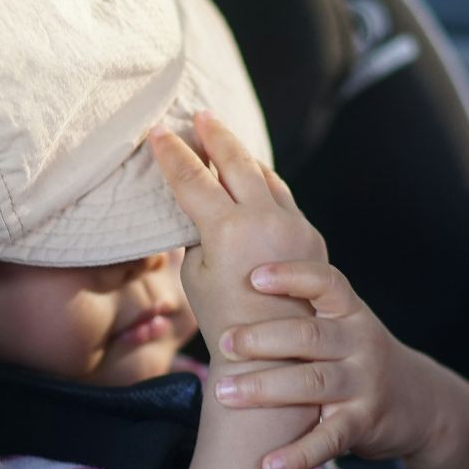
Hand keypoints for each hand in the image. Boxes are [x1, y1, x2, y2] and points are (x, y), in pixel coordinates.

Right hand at [148, 112, 325, 349]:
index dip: (172, 154)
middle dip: (214, 136)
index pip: (192, 179)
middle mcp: (266, 220)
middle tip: (199, 115)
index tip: (157, 132)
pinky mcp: (311, 236)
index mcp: (229, 229)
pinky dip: (264, 183)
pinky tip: (254, 178)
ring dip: (243, 156)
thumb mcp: (195, 275)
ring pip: (265, 175)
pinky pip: (283, 198)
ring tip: (224, 140)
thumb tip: (202, 207)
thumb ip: (198, 234)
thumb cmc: (225, 320)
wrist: (277, 353)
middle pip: (236, 162)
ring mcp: (294, 225)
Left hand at [211, 260, 444, 468]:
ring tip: (224, 394)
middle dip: (262, 338)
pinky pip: (329, 440)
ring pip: (312, 383)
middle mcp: (360, 344)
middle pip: (309, 335)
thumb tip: (235, 288)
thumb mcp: (346, 327)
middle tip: (224, 344)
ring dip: (264, 388)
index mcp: (351, 313)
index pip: (326, 283)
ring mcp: (364, 384)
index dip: (292, 276)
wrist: (422, 404)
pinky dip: (298, 454)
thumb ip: (305, 312)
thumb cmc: (360, 359)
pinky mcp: (364, 424)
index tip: (254, 277)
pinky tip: (268, 465)